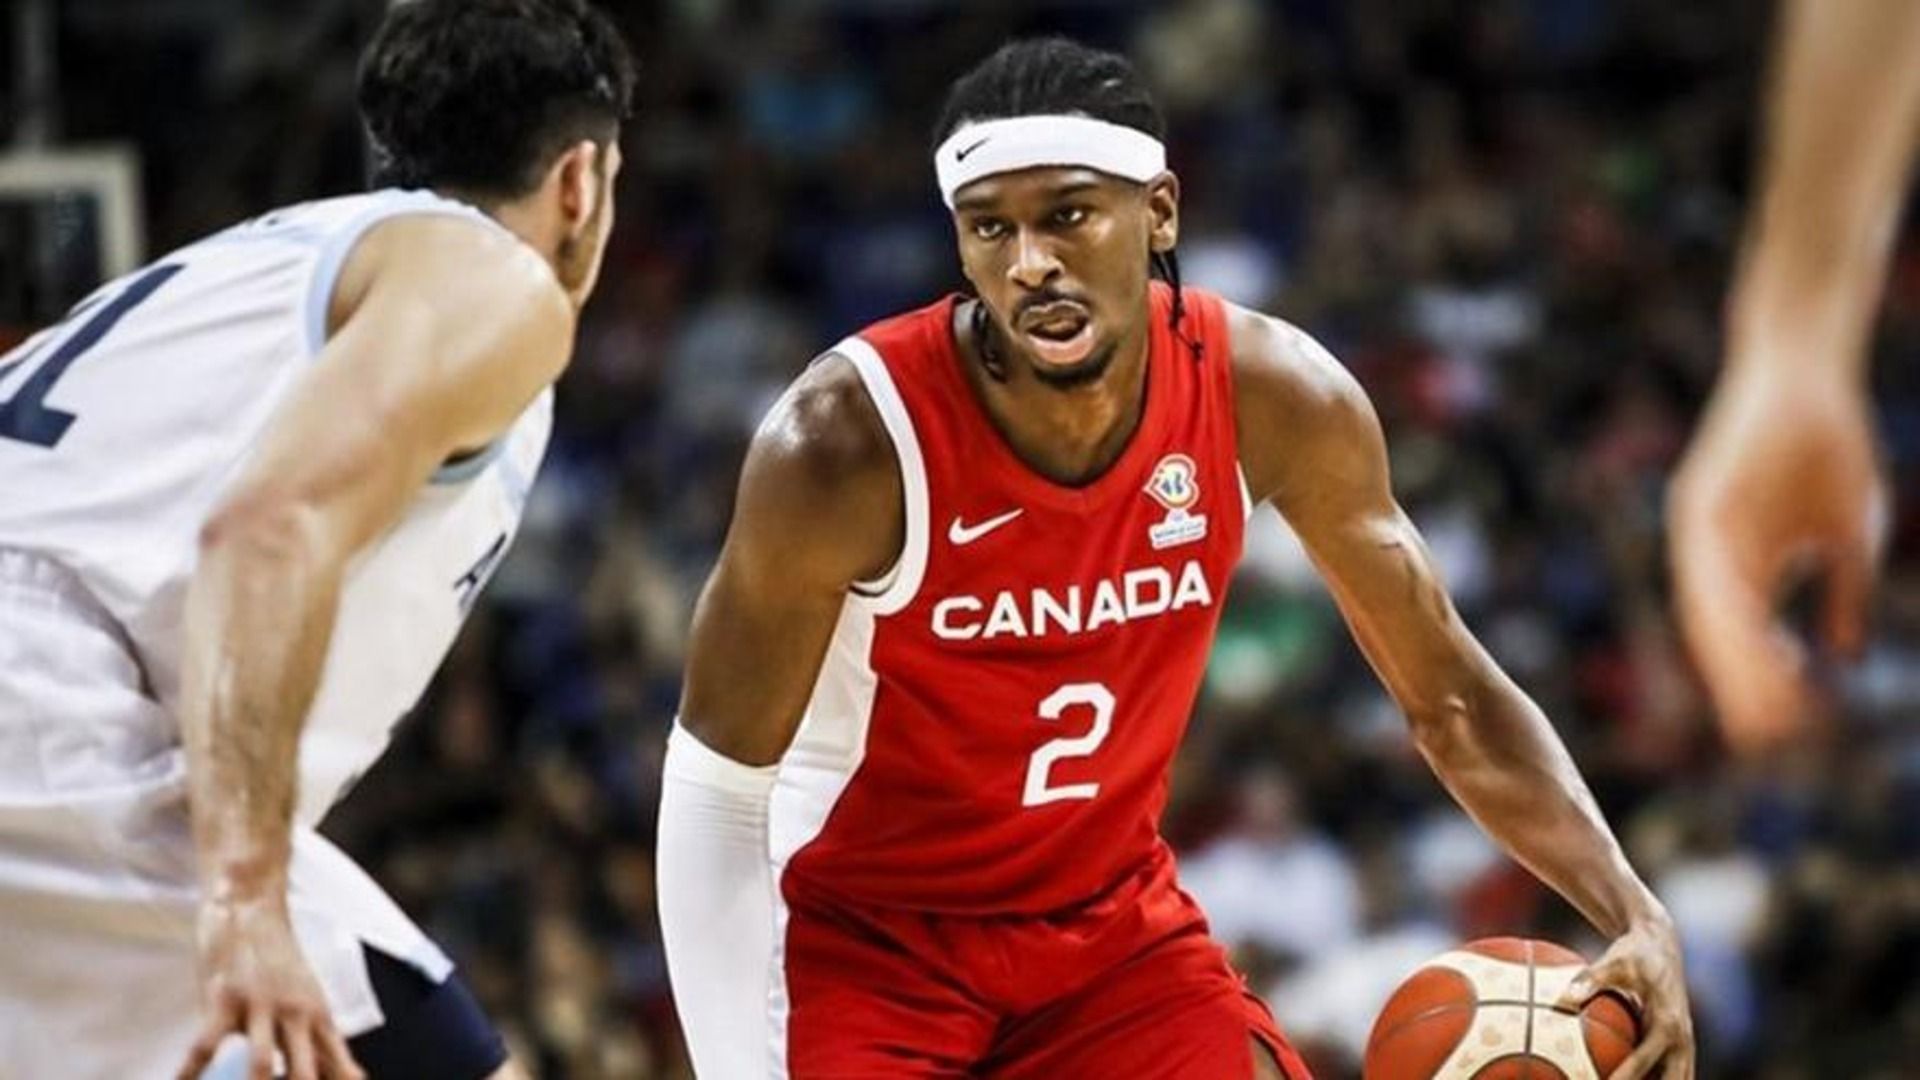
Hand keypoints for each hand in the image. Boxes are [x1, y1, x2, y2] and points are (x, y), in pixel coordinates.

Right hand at [175, 896, 364, 1079]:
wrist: (251, 908)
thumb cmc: (277, 960)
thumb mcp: (306, 998)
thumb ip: (313, 1039)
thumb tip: (336, 1073)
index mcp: (319, 1018)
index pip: (339, 1065)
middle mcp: (296, 1015)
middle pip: (306, 1073)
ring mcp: (261, 1007)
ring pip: (263, 1065)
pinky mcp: (225, 999)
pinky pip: (205, 1046)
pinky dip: (190, 1072)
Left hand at [1555, 912, 1693, 1079]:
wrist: (1661, 944)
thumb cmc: (1634, 953)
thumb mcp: (1615, 961)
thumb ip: (1590, 980)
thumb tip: (1562, 999)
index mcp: (1668, 1025)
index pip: (1645, 1061)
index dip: (1625, 1078)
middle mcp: (1682, 1040)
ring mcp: (1684, 1045)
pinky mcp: (1679, 1045)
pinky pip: (1670, 1073)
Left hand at [1668, 364, 1886, 753]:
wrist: (1805, 372)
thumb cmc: (1830, 451)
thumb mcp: (1844, 536)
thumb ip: (1839, 595)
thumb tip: (1843, 655)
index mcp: (1734, 564)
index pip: (1737, 637)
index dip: (1754, 684)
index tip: (1773, 734)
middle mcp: (1706, 550)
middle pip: (1715, 632)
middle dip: (1739, 686)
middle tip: (1760, 741)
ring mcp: (1699, 524)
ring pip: (1708, 605)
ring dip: (1734, 656)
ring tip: (1759, 702)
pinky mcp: (1702, 496)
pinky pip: (1712, 561)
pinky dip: (1729, 602)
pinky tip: (1749, 635)